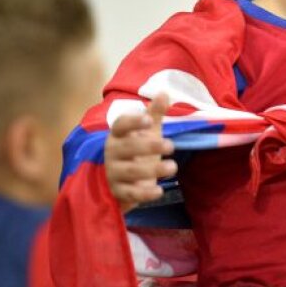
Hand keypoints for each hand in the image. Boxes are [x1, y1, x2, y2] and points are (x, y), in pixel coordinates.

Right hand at [104, 92, 174, 212]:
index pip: (120, 125)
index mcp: (118, 135)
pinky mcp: (118, 192)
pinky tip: (160, 190)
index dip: (133, 122)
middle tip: (171, 146)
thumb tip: (164, 92)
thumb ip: (154, 115)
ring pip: (130, 171)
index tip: (149, 120)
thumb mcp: (146, 133)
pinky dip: (144, 193)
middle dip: (148, 146)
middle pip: (127, 148)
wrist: (120, 182)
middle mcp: (112, 153)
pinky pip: (130, 194)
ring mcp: (113, 173)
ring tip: (173, 166)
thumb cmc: (135, 152)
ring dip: (152, 169)